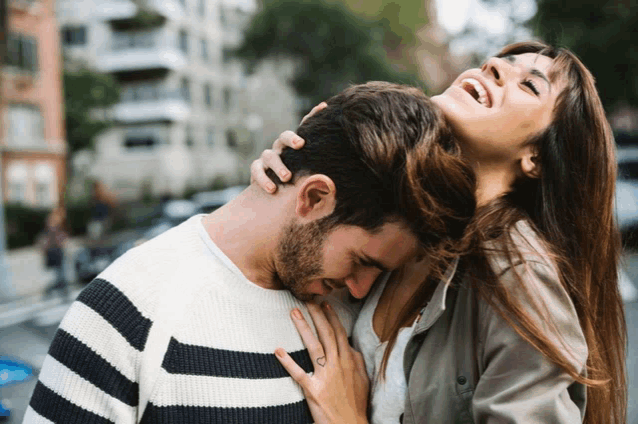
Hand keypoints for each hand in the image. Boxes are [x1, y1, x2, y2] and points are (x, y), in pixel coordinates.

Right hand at [250, 102, 327, 192]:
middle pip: (284, 136)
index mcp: (295, 146)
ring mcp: (267, 158)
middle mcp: (281, 148)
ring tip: (287, 177)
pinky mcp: (256, 169)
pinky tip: (272, 189)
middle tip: (300, 145)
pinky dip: (263, 179)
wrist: (277, 195)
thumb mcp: (313, 174)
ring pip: (270, 155)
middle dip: (291, 138)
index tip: (323, 108)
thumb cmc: (300, 182)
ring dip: (279, 166)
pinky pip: (256, 169)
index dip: (312, 116)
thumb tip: (340, 168)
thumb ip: (323, 169)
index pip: (303, 128)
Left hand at [275, 302, 368, 423]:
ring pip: (313, 346)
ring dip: (303, 328)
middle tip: (307, 299)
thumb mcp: (363, 379)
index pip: (339, 333)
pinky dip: (287, 362)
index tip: (325, 303)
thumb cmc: (356, 403)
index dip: (331, 317)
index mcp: (349, 360)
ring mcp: (325, 376)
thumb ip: (357, 361)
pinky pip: (298, 373)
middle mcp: (338, 365)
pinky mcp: (314, 390)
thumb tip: (351, 346)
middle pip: (326, 334)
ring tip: (294, 313)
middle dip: (317, 315)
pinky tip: (278, 351)